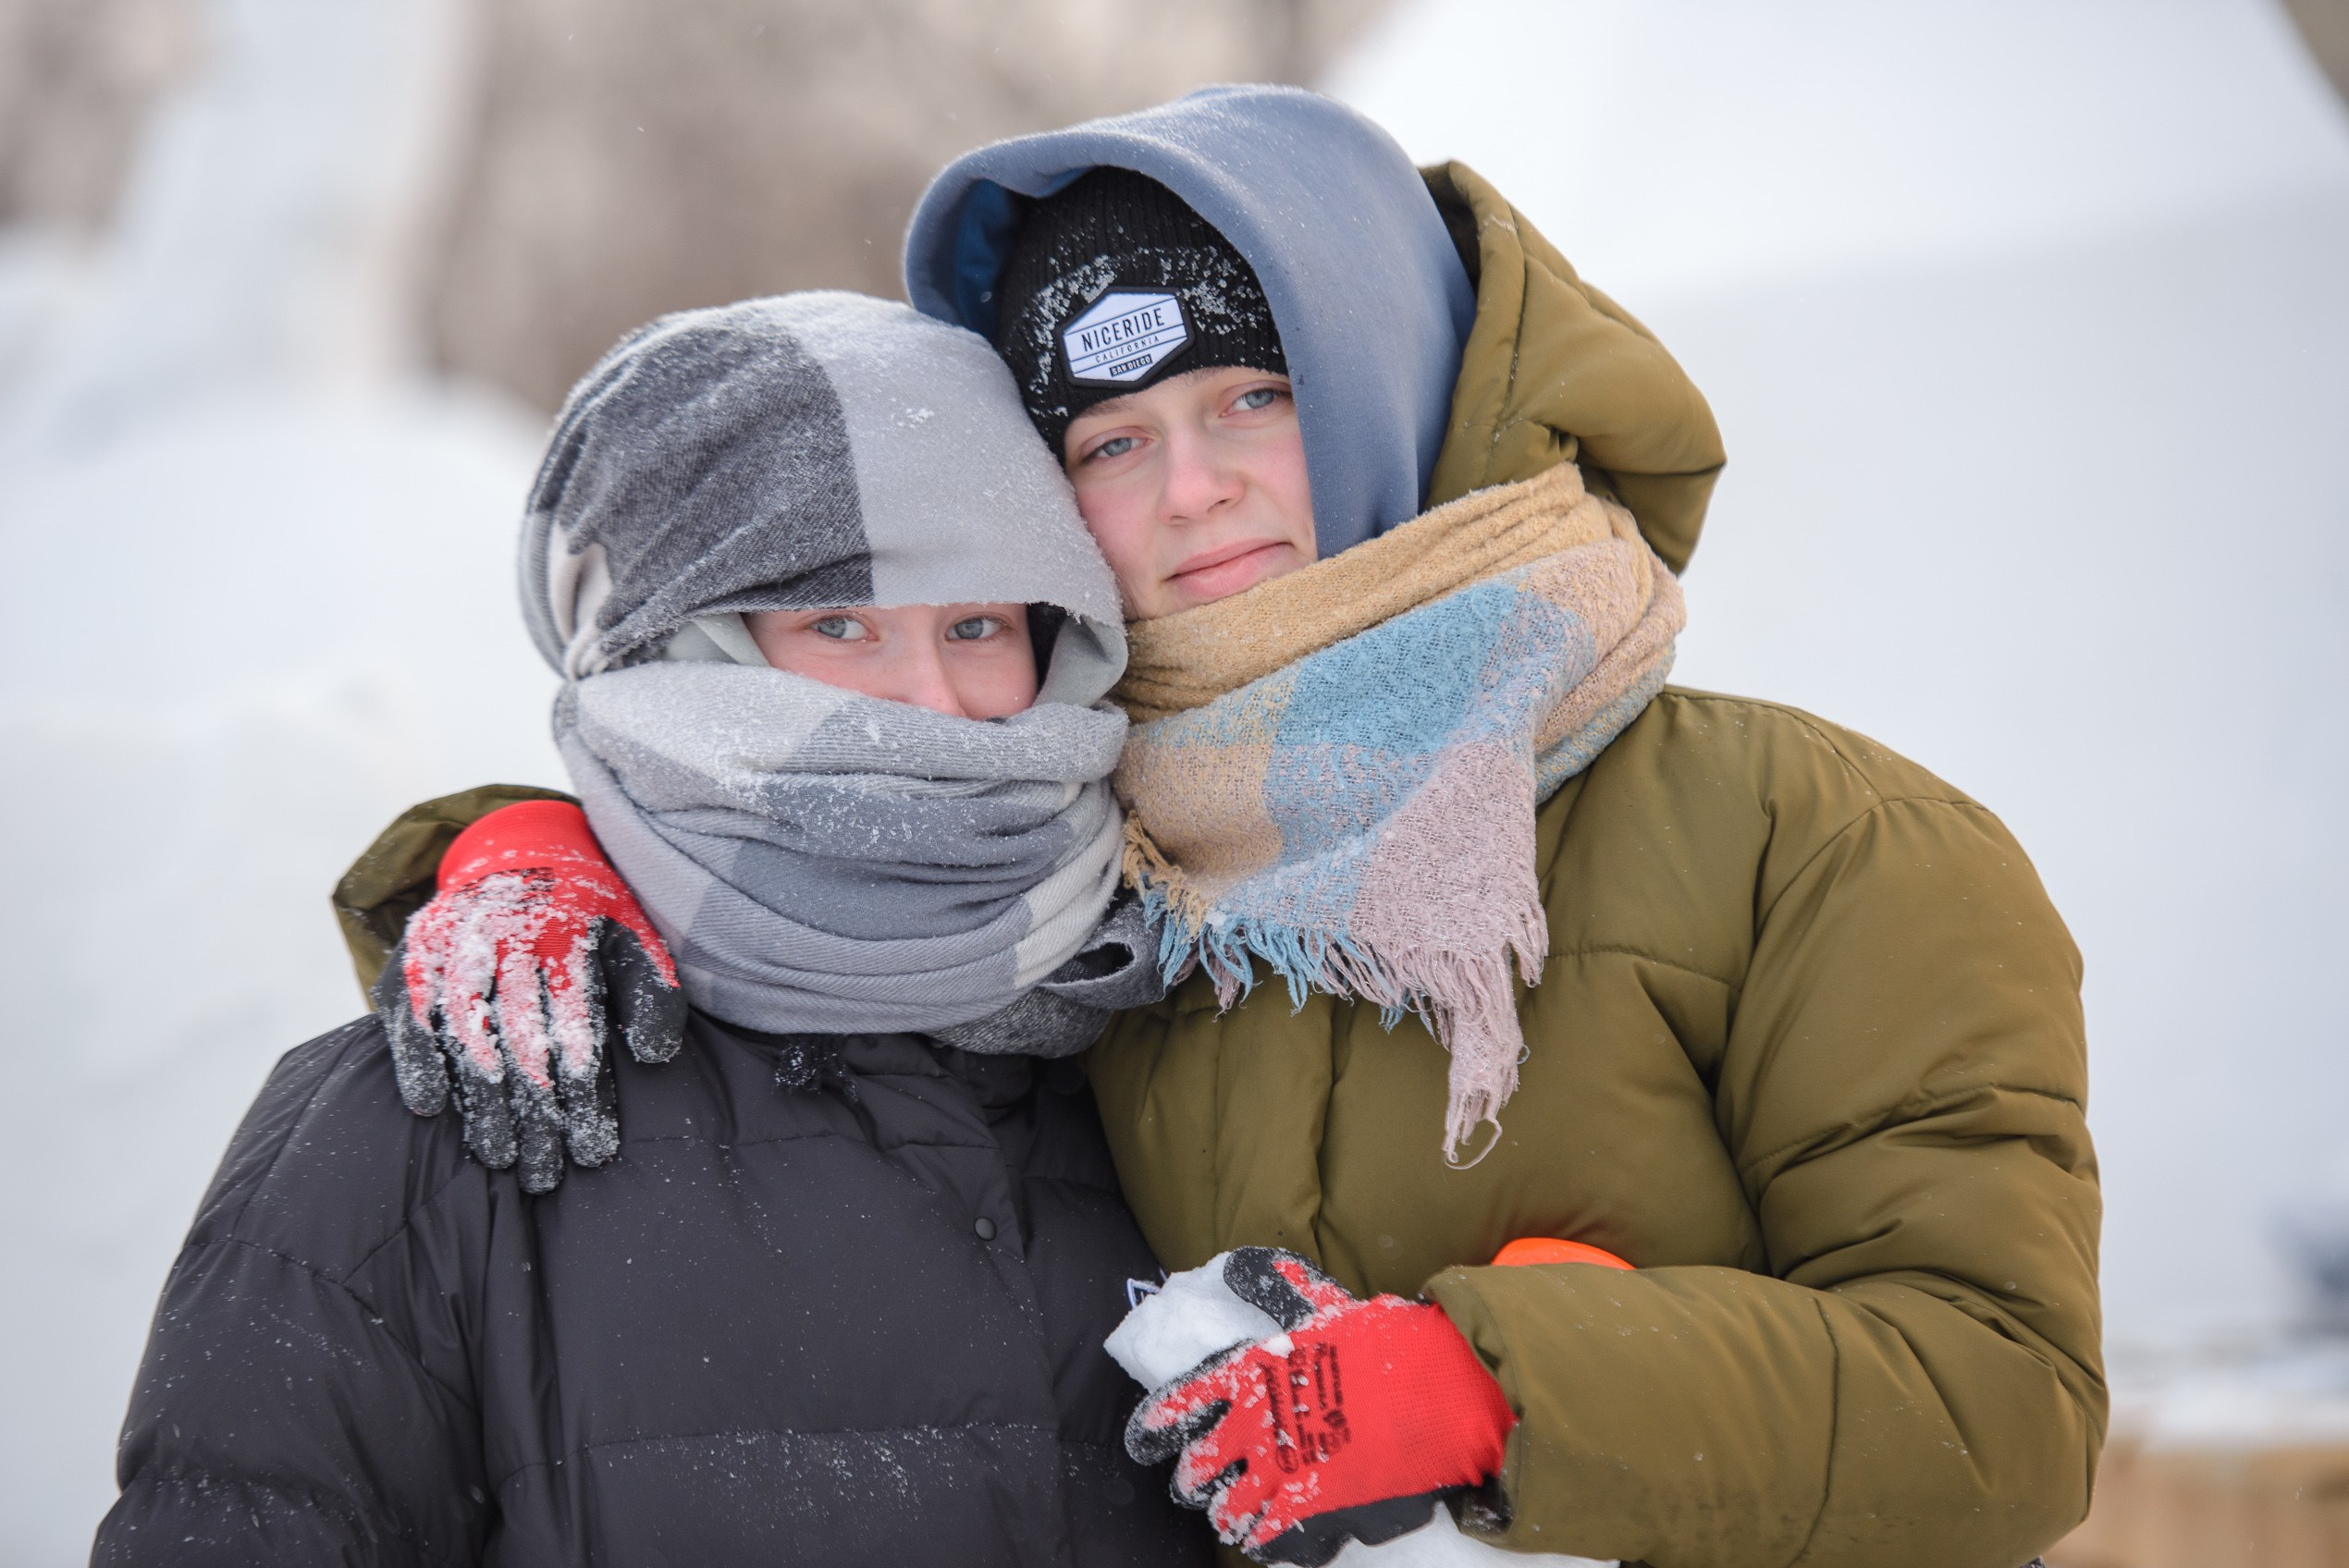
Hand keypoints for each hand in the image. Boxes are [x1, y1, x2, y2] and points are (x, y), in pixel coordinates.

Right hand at [375, 800, 683, 1192]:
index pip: (576, 1025)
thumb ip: (652, 993)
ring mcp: (454, 944)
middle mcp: (508, 937)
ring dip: (481, 1100)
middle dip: (536, 1113)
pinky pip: (410, 1010)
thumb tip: (656, 1055)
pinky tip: (431, 1105)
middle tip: (545, 1175)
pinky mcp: (413, 953)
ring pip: (467, 1031)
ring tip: (499, 1158)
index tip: (592, 1149)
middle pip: (522, 1039)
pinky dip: (417, 1056)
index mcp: (568, 936)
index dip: (583, 1091)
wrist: (522, 848)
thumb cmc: (588, 914)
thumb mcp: (635, 937)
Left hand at [1126, 1248, 1515, 1565]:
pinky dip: (1262, 1541)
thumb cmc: (1382, 1340)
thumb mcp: (1322, 1306)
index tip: (1146, 1442)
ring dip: (1227, 1515)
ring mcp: (1279, 1470)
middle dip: (1193, 1480)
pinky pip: (1268, 1538)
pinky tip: (1266, 1539)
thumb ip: (1279, 1289)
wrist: (1434, 1389)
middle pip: (1196, 1469)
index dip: (1157, 1426)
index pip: (1180, 1404)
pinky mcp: (1311, 1508)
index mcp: (1248, 1374)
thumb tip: (1243, 1263)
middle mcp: (1252, 1425)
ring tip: (1234, 1517)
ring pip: (1227, 1511)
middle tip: (1199, 1484)